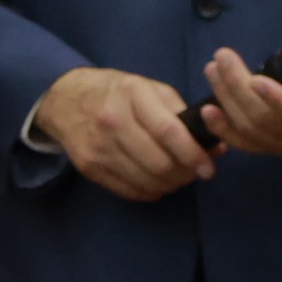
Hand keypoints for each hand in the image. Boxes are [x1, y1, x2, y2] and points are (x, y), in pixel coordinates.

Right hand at [34, 65, 213, 200]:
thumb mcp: (151, 90)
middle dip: (185, 174)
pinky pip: (130, 191)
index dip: (194, 155)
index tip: (209, 169)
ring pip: (147, 181)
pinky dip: (150, 191)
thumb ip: (183, 115)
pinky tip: (155, 181)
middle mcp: (111, 120)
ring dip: (170, 184)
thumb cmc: (119, 94)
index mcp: (132, 95)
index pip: (168, 132)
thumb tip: (216, 147)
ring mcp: (97, 146)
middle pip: (159, 163)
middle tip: (193, 172)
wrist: (65, 98)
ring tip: (176, 175)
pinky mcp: (88, 166)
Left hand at [201, 13, 281, 157]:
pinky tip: (207, 110)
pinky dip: (224, 130)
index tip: (255, 79)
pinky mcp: (275, 148)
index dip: (280, 101)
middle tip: (222, 57)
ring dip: (227, 101)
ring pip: (252, 130)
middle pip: (269, 121)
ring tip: (212, 69)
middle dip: (240, 89)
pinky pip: (246, 144)